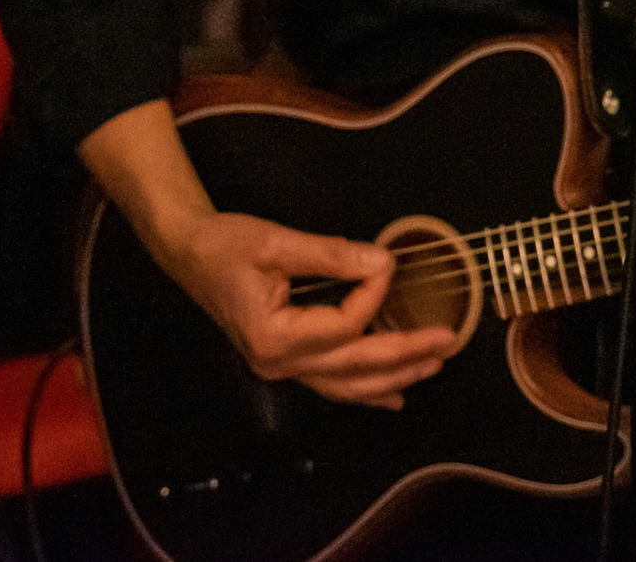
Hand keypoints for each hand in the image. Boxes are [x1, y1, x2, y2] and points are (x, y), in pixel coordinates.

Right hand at [160, 210, 457, 409]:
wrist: (190, 252)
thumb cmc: (225, 245)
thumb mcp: (277, 242)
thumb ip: (332, 255)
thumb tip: (381, 262)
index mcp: (274, 336)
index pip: (345, 324)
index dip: (374, 292)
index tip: (387, 262)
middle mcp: (278, 362)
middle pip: (354, 366)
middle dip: (404, 355)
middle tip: (445, 342)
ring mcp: (280, 366)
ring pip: (345, 384)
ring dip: (391, 377)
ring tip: (430, 367)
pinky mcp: (284, 359)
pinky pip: (330, 382)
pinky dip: (363, 389)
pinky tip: (390, 394)